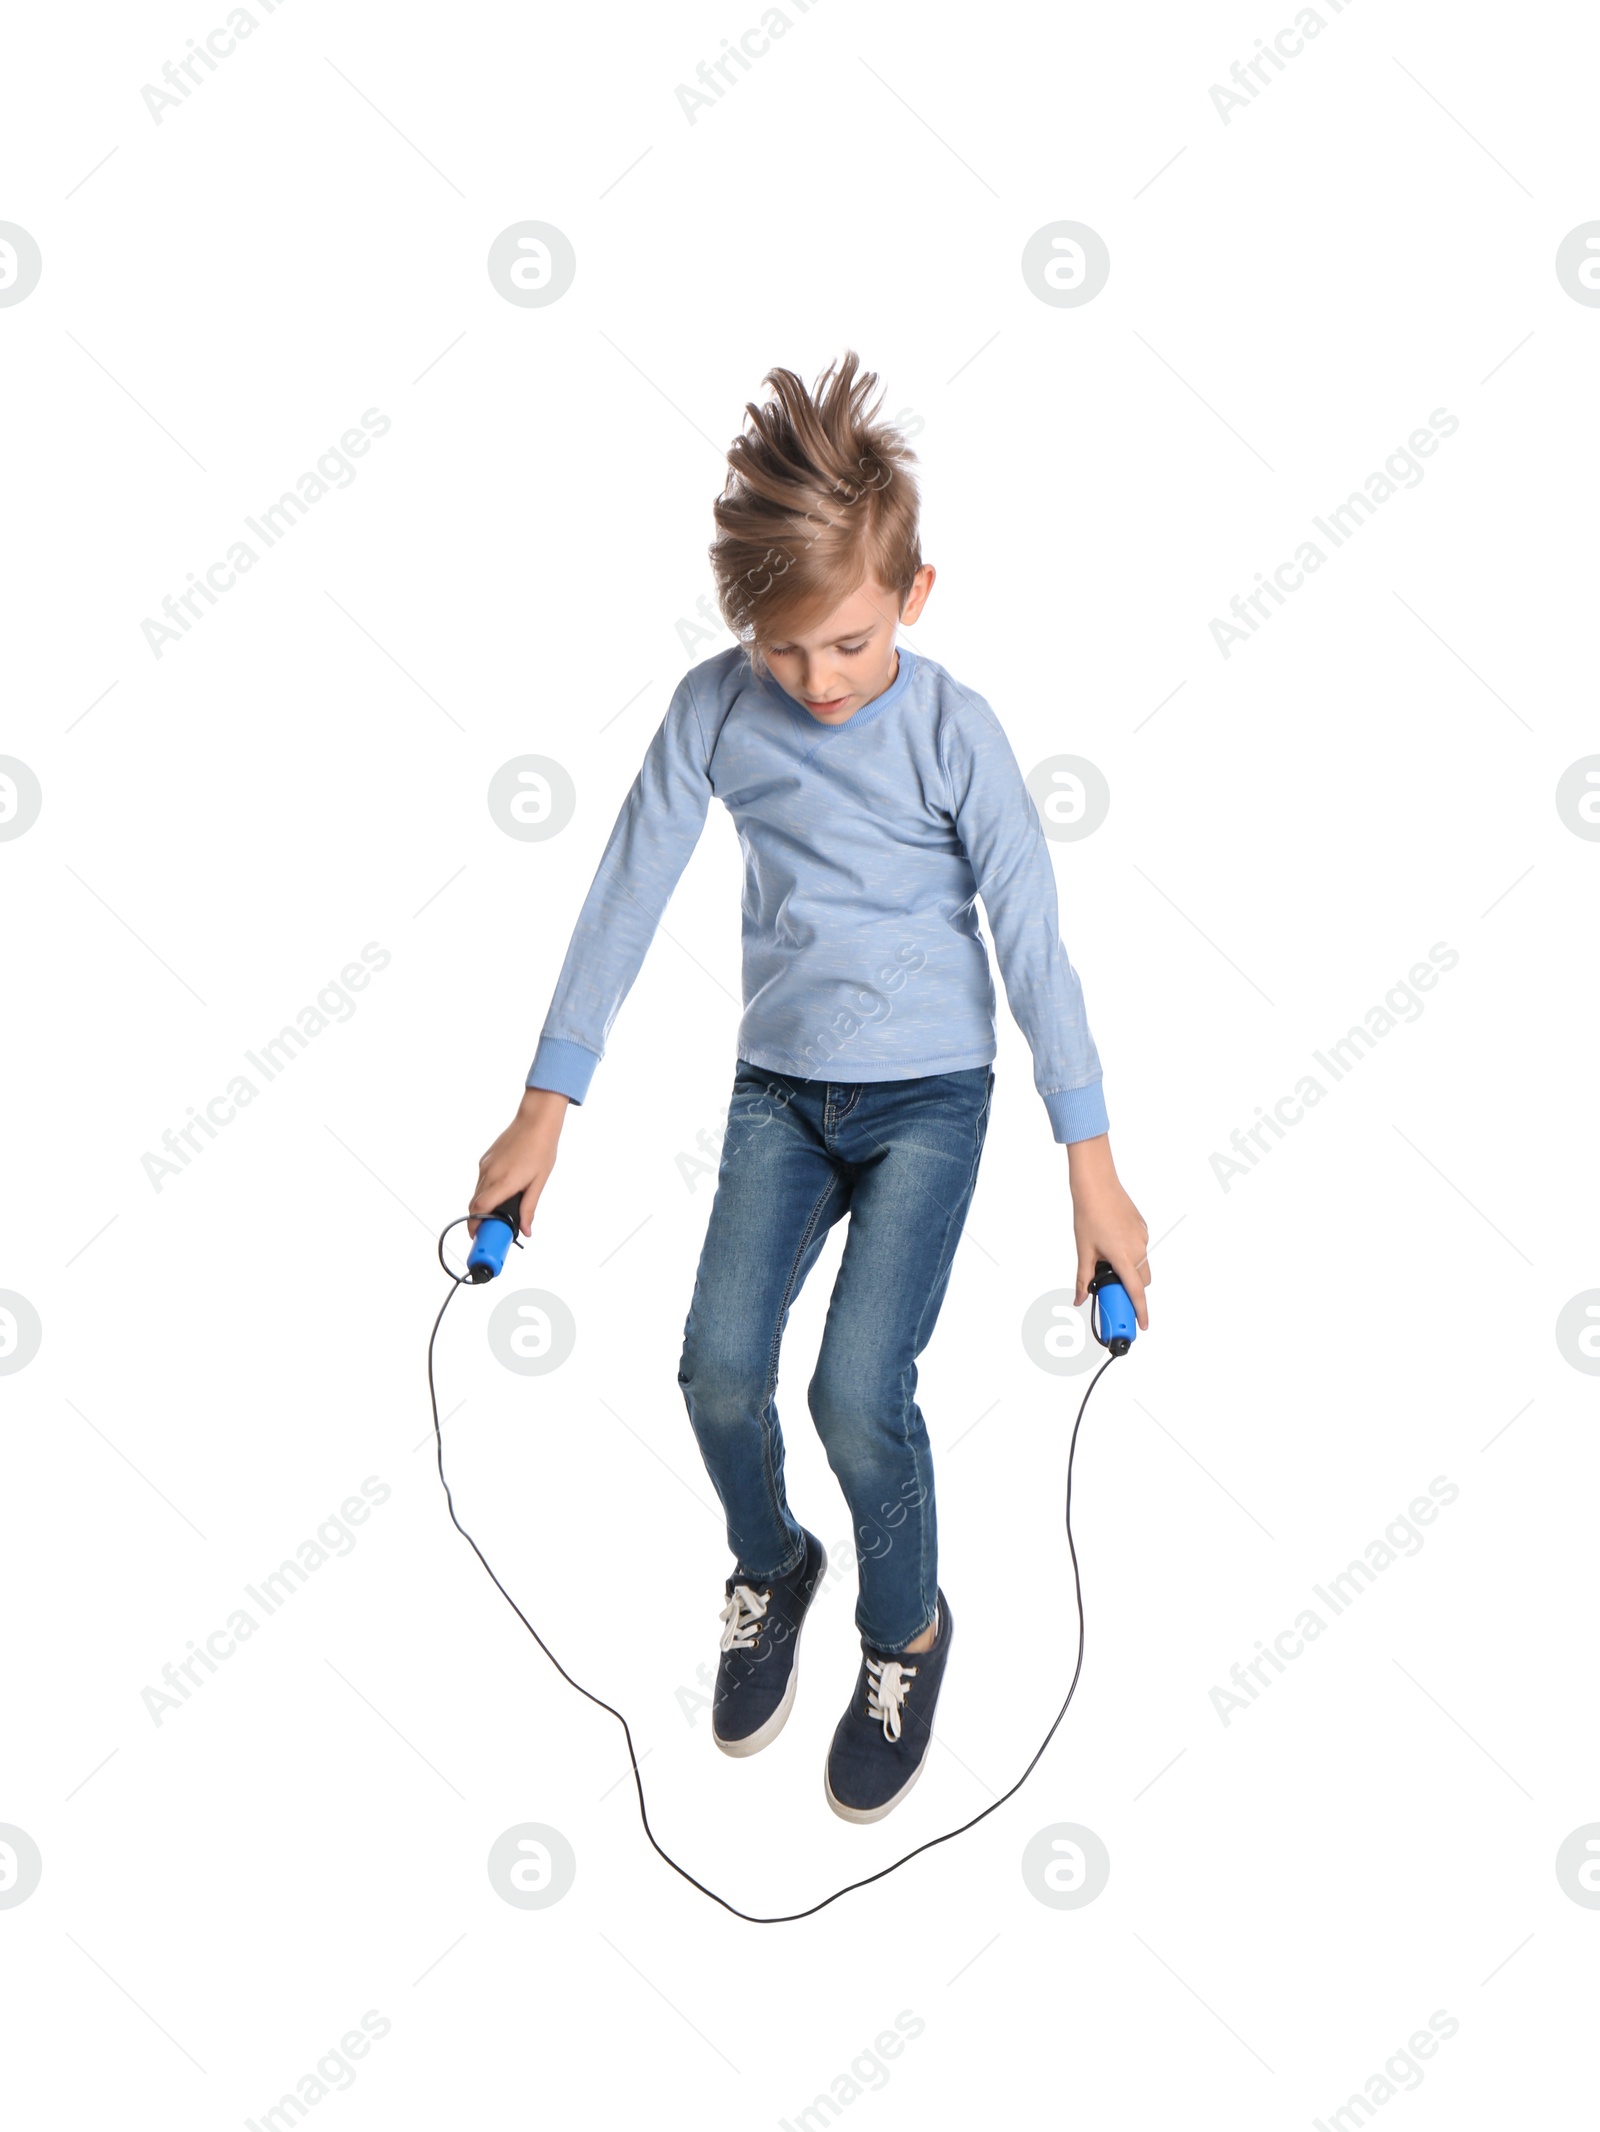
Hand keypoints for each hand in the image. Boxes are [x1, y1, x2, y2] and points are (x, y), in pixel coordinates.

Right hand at [468, 1085, 569, 1240]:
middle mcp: (490, 1174)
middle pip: (474, 1204)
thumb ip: (529, 1208)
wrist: (536, 1121)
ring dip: (482, 1205)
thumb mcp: (538, 1183)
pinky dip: (485, 1191)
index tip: (477, 1236)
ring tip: (496, 1214)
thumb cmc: (541, 1150)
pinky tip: (500, 1193)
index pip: (479, 1209)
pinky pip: (481, 1180)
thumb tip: (526, 1230)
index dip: (475, 1225)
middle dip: (477, 1219)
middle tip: (488, 1231)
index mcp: (504, 1182)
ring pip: (477, 1192)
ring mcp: (486, 1165)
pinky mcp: (485, 1159)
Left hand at [1066, 1133, 1150, 1329]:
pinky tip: (1113, 1243)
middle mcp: (1138, 1249)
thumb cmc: (1089, 1216)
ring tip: (1108, 1261)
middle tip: (1114, 1290)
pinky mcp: (1143, 1228)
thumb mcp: (1084, 1251)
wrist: (1097, 1185)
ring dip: (1131, 1270)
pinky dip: (1131, 1253)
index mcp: (1123, 1257)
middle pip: (1142, 1281)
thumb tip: (1079, 1298)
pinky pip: (1141, 1248)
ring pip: (1142, 1264)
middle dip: (1132, 1290)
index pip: (1135, 1292)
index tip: (1142, 1325)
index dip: (1140, 1311)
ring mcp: (1143, 1237)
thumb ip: (1083, 1279)